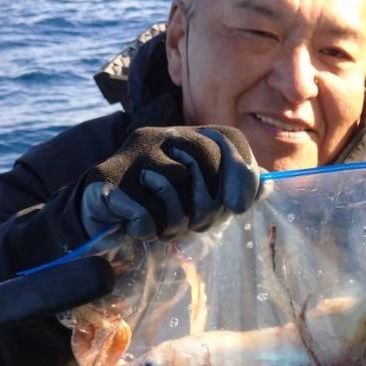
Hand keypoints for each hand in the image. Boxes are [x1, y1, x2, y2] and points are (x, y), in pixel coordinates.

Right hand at [78, 125, 260, 241]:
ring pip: (174, 188)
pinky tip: (137, 228)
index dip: (240, 172)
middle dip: (206, 206)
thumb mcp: (200, 201)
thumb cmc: (156, 210)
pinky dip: (146, 228)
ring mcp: (131, 155)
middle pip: (204, 160)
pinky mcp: (106, 179)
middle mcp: (158, 136)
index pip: (227, 138)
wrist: (99, 222)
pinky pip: (144, 211)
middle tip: (194, 225)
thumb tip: (266, 183)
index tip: (237, 207)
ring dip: (174, 222)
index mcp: (183, 137)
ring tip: (162, 227)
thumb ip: (231, 189)